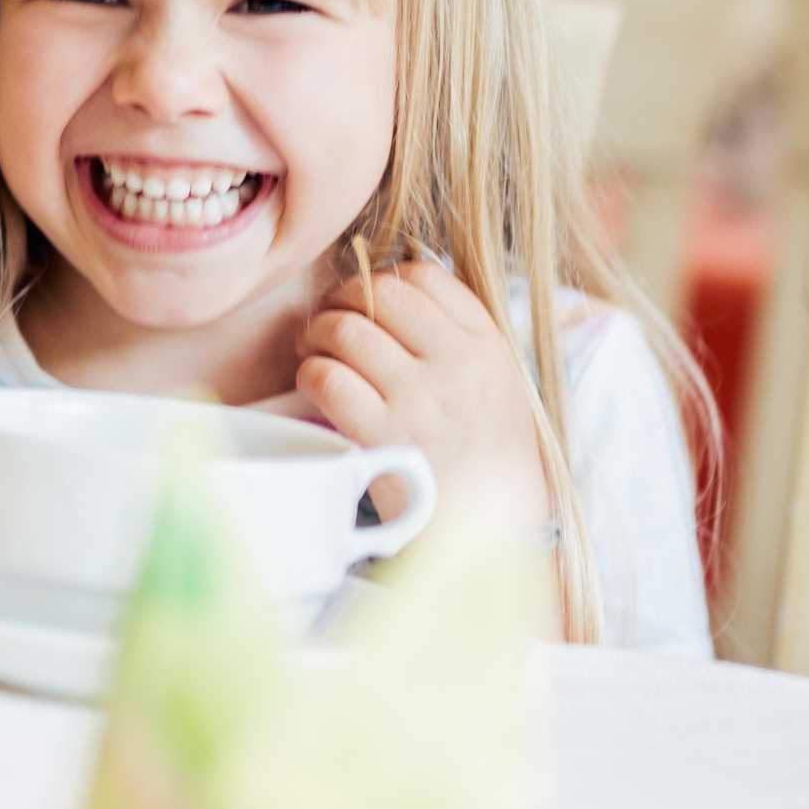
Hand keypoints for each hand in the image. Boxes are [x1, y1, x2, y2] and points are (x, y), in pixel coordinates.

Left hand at [295, 257, 553, 538]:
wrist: (492, 533)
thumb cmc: (487, 458)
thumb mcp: (497, 386)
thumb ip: (459, 338)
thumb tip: (393, 287)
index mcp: (487, 346)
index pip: (424, 276)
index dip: (383, 280)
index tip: (367, 303)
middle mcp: (457, 365)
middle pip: (379, 294)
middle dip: (341, 301)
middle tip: (329, 325)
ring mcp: (420, 399)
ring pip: (345, 330)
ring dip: (317, 336)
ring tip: (314, 353)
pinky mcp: (383, 437)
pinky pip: (327, 378)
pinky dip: (310, 375)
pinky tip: (315, 389)